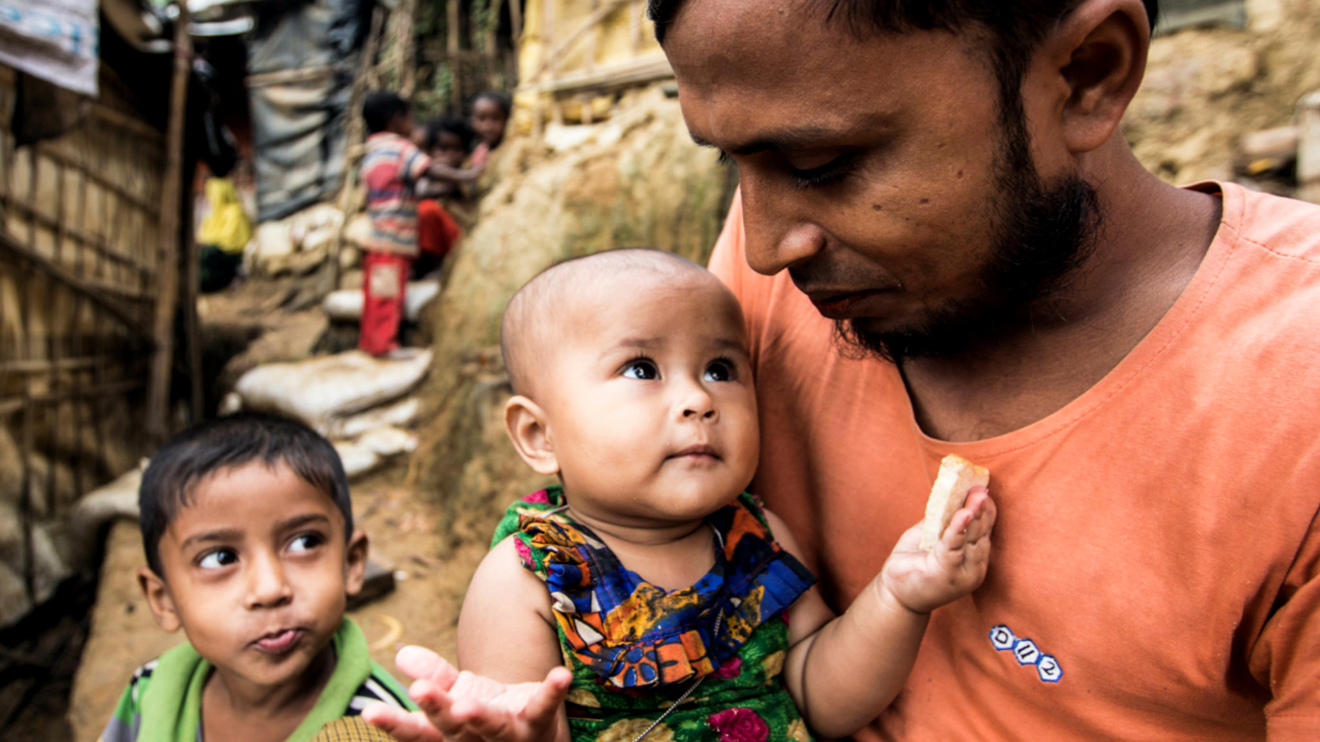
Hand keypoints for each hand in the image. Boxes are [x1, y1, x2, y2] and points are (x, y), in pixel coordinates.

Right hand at [361, 646, 571, 741]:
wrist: (534, 737)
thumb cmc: (485, 717)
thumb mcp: (456, 695)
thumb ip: (434, 677)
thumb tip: (403, 653)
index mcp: (448, 735)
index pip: (416, 732)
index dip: (393, 723)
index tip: (369, 712)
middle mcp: (475, 741)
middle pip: (452, 727)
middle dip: (437, 709)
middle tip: (418, 691)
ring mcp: (508, 735)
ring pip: (492, 726)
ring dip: (479, 716)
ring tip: (467, 703)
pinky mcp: (538, 722)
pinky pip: (544, 707)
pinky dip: (552, 691)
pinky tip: (560, 675)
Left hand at [878, 488, 995, 613]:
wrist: (895, 594)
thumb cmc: (913, 563)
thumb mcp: (930, 537)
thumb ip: (943, 521)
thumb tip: (952, 494)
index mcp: (973, 558)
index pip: (984, 531)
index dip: (986, 510)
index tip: (984, 488)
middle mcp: (974, 568)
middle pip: (980, 533)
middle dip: (982, 509)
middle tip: (982, 487)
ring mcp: (963, 574)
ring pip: (970, 539)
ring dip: (974, 515)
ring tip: (978, 497)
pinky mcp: (947, 575)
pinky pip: (954, 548)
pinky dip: (958, 530)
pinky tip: (964, 514)